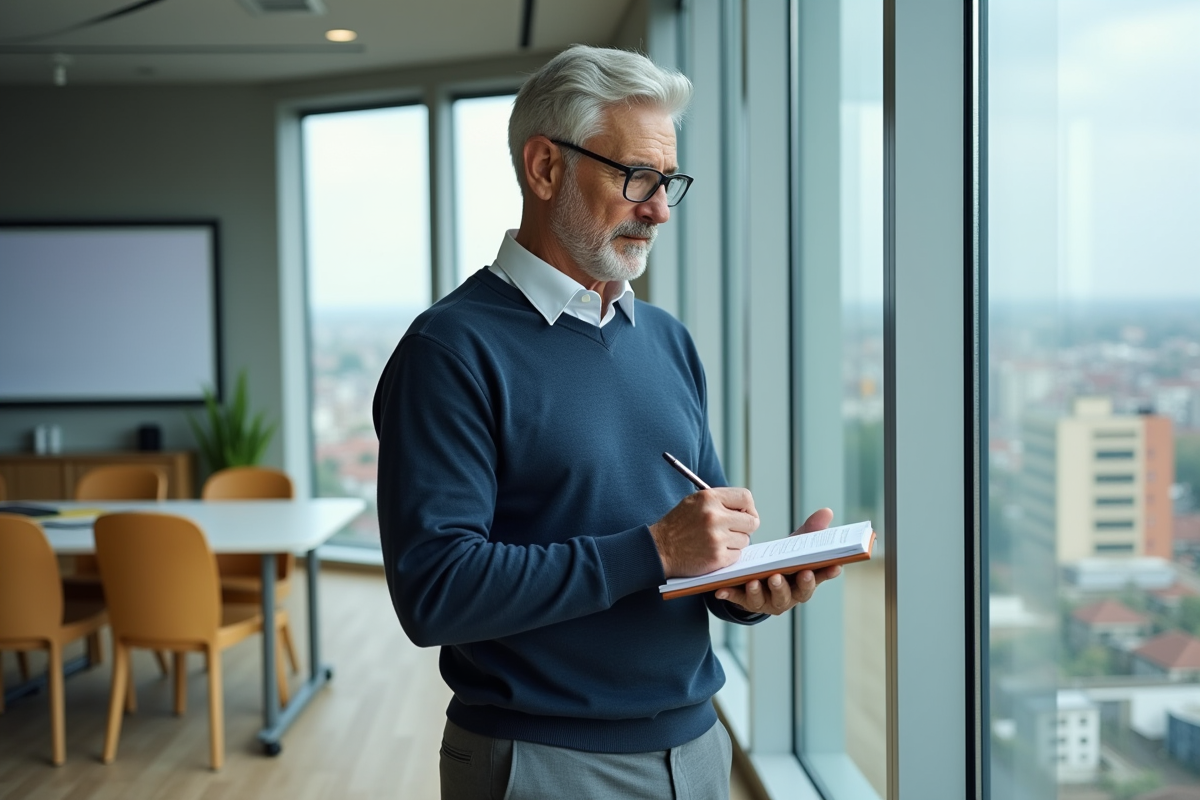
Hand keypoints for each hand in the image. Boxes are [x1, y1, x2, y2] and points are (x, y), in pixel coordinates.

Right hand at [650, 488, 758, 577]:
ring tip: (717, 541)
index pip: (746, 498)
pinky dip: (728, 555)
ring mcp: (716, 538)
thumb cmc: (677, 525)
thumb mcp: (694, 502)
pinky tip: (713, 551)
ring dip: (735, 542)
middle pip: (751, 521)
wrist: (659, 549)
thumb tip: (746, 507)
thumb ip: (719, 501)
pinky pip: (737, 555)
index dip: (749, 508)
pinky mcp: (717, 557)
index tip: (744, 514)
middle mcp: (714, 516)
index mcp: (709, 498)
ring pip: (745, 540)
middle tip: (734, 531)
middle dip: (745, 527)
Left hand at [714, 507, 840, 614]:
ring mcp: (766, 600)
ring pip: (764, 600)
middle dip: (784, 586)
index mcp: (802, 582)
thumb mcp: (795, 546)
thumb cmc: (782, 561)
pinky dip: (731, 594)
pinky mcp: (746, 601)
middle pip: (790, 595)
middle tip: (777, 575)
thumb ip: (811, 531)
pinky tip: (722, 590)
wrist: (758, 578)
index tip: (832, 566)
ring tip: (754, 581)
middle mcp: (787, 595)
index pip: (816, 579)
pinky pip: (738, 599)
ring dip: (759, 591)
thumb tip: (827, 511)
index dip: (824, 574)